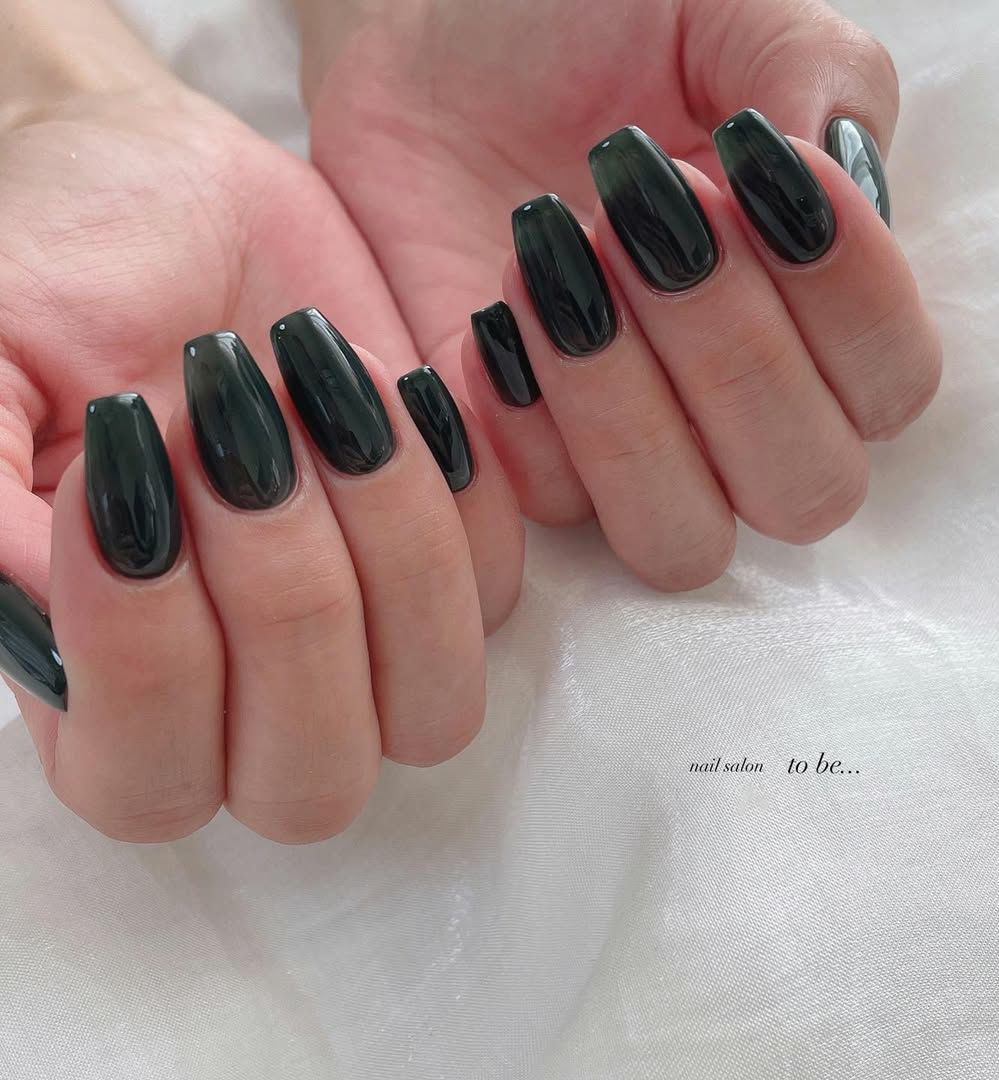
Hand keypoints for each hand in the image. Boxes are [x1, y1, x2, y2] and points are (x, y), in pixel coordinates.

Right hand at [0, 7, 521, 841]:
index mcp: (100, 680)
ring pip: (432, 709)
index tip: (130, 461)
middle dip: (288, 603)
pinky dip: (466, 493)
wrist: (175, 197)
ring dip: (393, 548)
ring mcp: (363, 637)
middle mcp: (243, 689)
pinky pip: (500, 591)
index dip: (148, 658)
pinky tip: (400, 387)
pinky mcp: (447, 559)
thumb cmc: (57, 273)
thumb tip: (41, 615)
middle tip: (238, 428)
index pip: (147, 786)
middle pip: (312, 782)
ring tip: (330, 391)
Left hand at [297, 0, 940, 589]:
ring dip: (624, 407)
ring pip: (682, 539)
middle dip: (731, 355)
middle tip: (638, 219)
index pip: (894, 385)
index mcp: (816, 313)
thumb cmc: (584, 33)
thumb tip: (827, 181)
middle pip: (805, 492)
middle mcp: (736, 412)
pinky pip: (549, 507)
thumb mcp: (721, 13)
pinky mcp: (524, 466)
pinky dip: (519, 412)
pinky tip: (484, 311)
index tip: (749, 166)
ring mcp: (629, 454)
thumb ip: (815, 78)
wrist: (428, 61)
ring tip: (547, 263)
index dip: (847, 296)